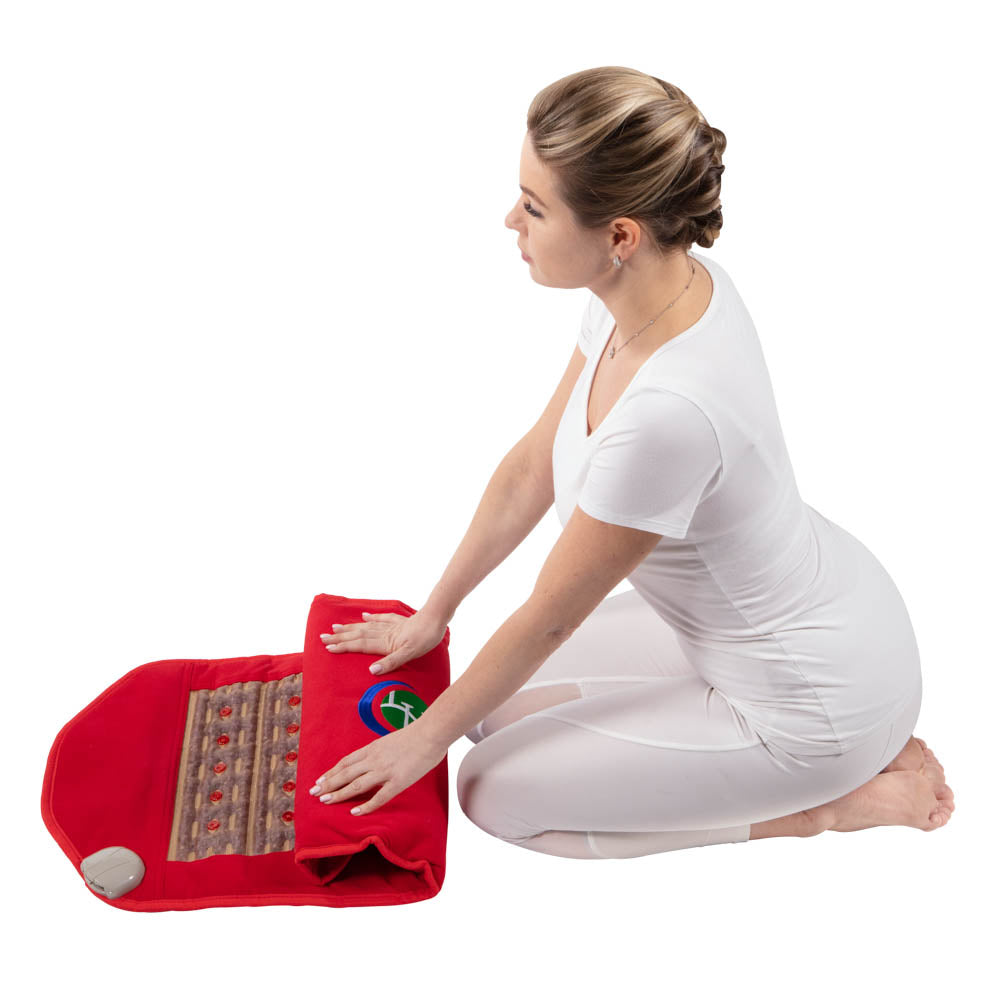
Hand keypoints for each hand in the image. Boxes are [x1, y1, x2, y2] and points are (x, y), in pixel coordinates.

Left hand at [308, 722, 446, 815]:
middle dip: (328, 784)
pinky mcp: (398, 781)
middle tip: (314, 793)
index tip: (320, 780)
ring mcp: (385, 770)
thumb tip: (373, 760)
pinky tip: (355, 812)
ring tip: (326, 802)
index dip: (332, 772)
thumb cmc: (416, 734)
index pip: (346, 762)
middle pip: (346, 773)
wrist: (431, 732)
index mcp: (373, 748)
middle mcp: (374, 759)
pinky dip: (366, 805)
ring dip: (339, 794)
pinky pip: (379, 796)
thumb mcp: (391, 740)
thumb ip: (380, 751)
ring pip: (356, 785)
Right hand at [319, 608, 446, 673]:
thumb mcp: (410, 654)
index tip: (328, 647)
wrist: (437, 617)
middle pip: (359, 635)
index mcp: (386, 642)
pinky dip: (371, 618)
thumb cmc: (426, 638)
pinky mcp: (400, 621)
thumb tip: (371, 671)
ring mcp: (392, 626)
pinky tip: (364, 616)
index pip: (360, 645)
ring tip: (336, 626)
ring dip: (351, 628)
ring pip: (366, 626)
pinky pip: (382, 618)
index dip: (344, 646)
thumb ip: (391, 662)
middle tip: (323, 637)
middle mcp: (385, 633)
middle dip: (341, 637)